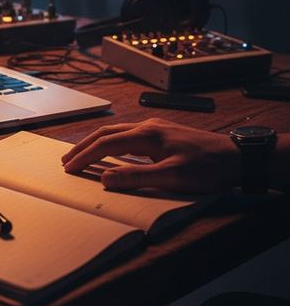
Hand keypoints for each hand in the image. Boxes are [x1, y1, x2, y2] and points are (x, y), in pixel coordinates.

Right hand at [61, 118, 240, 193]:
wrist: (238, 157)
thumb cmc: (209, 168)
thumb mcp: (173, 177)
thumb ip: (137, 177)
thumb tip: (105, 179)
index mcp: (146, 135)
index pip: (105, 144)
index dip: (85, 157)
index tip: (69, 168)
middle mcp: (148, 127)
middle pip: (106, 133)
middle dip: (83, 146)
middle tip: (66, 160)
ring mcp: (156, 128)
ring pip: (116, 132)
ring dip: (96, 143)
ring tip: (82, 155)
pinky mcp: (163, 134)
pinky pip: (128, 135)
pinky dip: (112, 143)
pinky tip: (112, 152)